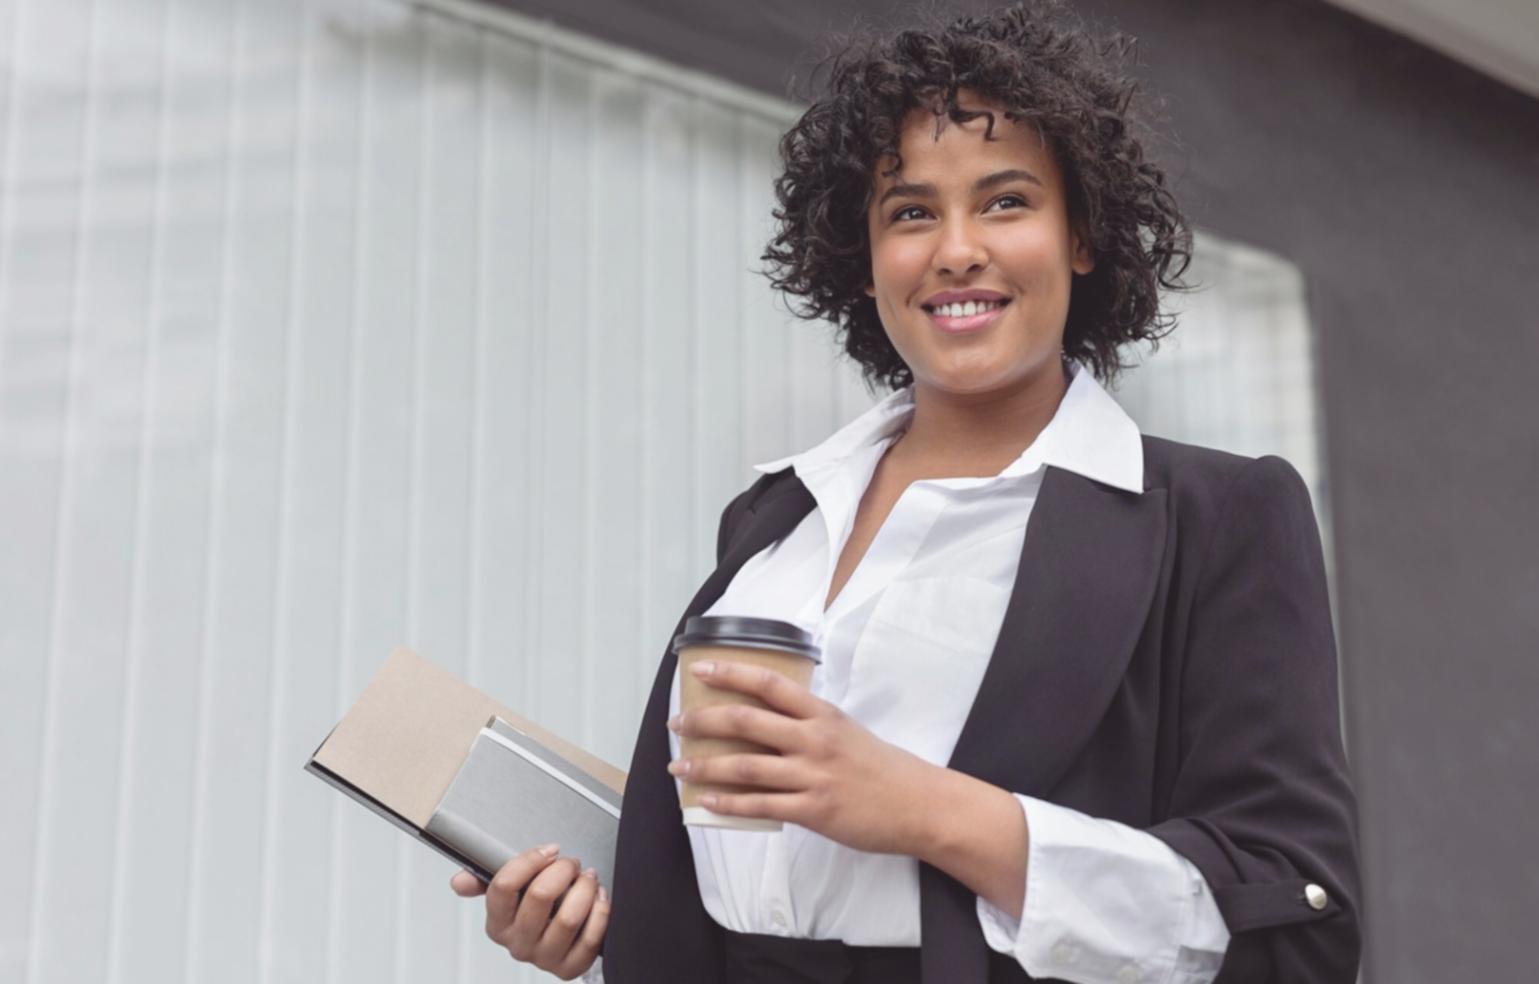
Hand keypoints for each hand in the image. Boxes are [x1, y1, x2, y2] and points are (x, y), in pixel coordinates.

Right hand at [448, 844, 608, 980]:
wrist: (564, 939)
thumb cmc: (538, 908)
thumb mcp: (511, 892)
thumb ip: (484, 880)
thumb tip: (459, 881)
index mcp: (497, 924)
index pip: (503, 886)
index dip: (530, 860)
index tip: (549, 850)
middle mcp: (518, 945)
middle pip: (540, 896)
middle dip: (562, 870)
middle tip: (571, 863)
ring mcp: (544, 959)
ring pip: (569, 917)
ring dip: (584, 889)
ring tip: (587, 878)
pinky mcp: (570, 968)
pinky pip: (590, 938)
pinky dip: (600, 912)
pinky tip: (598, 897)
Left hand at [666, 659, 943, 855]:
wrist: (918, 803)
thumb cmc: (881, 766)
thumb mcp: (845, 728)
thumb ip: (808, 722)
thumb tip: (765, 717)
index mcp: (821, 713)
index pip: (768, 684)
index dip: (730, 673)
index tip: (700, 670)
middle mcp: (813, 739)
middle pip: (745, 722)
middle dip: (703, 721)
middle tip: (678, 723)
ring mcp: (812, 775)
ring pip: (745, 767)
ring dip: (705, 766)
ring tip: (679, 767)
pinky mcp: (813, 810)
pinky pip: (760, 806)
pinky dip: (728, 804)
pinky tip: (706, 801)